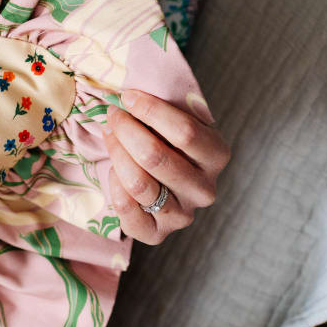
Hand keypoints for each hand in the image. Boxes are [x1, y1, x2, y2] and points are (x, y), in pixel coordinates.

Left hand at [102, 89, 229, 244]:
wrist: (160, 180)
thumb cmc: (166, 141)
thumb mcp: (175, 121)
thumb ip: (164, 108)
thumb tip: (132, 93)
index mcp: (217, 156)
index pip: (185, 132)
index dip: (150, 110)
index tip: (127, 96)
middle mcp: (205, 189)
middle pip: (155, 157)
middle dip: (126, 130)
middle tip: (113, 116)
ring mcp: (183, 215)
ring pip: (139, 183)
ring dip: (117, 153)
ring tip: (109, 135)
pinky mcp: (157, 233)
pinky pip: (127, 209)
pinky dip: (113, 185)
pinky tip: (112, 169)